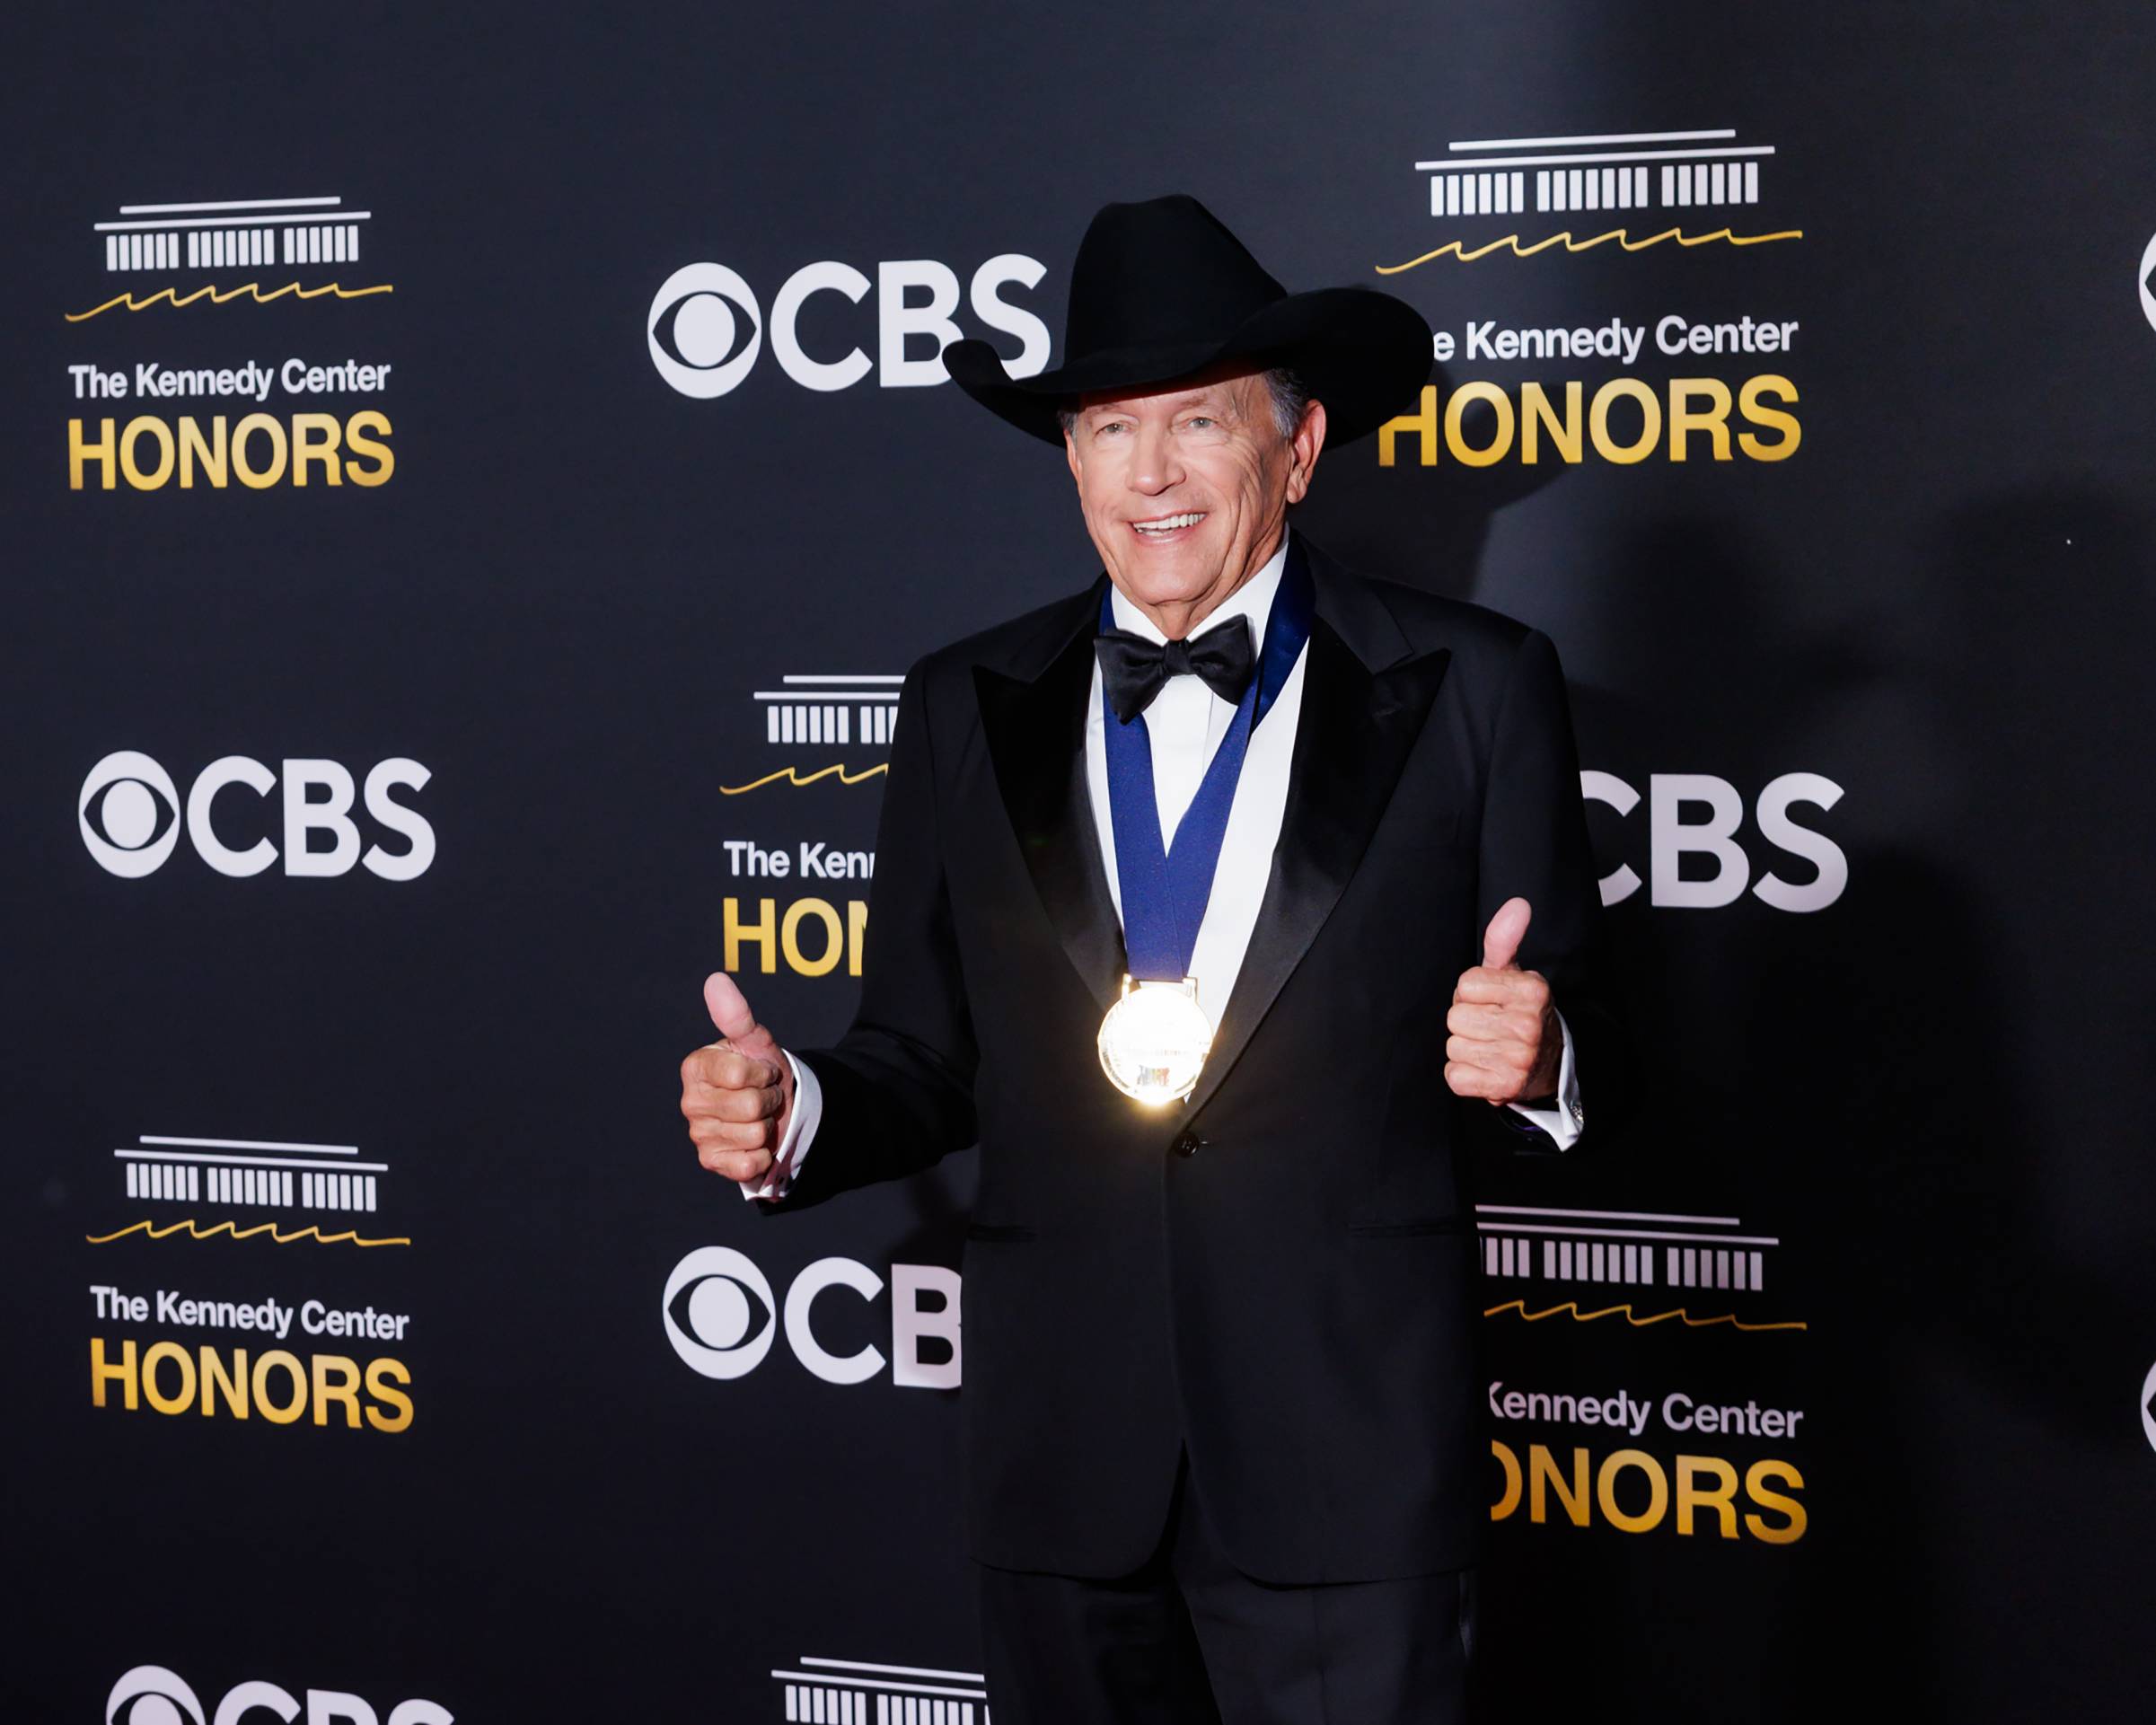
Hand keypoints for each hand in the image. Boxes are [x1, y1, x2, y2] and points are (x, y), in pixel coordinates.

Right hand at [679, 972, 796, 1186]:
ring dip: (768, 1125)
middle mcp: (691, 1101)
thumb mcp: (756, 1042)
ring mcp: (699, 1134)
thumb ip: (737, 1015)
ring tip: (759, 1117)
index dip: (763, 1073)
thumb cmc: (762, 1071)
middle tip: (764, 1096)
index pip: (739, 1075)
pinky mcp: (712, 1162)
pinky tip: (754, 1144)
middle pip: (750, 1106)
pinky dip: (762, 1155)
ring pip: (755, 1134)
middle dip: (769, 1100)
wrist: (777, 1108)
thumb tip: (716, 980)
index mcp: (695, 1067)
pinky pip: (748, 1164)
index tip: (761, 1072)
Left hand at [1445, 898, 1560, 1105]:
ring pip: (1453, 1047)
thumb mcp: (1513, 973)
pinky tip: (1486, 1069)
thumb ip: (1504, 938)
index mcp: (1531, 989)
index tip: (1493, 1002)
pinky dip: (1465, 1075)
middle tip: (1491, 1027)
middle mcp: (1528, 1023)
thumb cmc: (1520, 1011)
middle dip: (1467, 1022)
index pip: (1464, 986)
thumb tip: (1518, 904)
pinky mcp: (1505, 1087)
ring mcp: (1519, 1058)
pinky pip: (1455, 1076)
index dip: (1472, 995)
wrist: (1550, 1063)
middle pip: (1455, 1017)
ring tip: (1491, 1048)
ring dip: (1466, 1049)